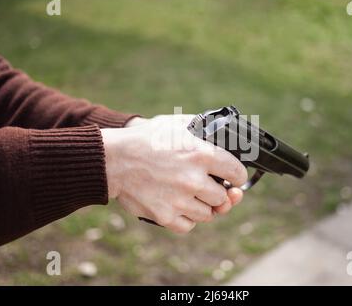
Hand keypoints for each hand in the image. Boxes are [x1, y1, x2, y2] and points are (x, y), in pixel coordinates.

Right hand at [101, 114, 246, 232]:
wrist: (113, 159)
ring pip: (208, 214)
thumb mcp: (176, 125)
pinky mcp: (165, 216)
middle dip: (218, 192)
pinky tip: (181, 206)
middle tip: (208, 186)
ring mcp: (180, 200)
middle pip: (224, 198)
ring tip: (190, 195)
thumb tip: (223, 135)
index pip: (238, 174)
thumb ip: (203, 130)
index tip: (233, 178)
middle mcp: (194, 180)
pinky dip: (187, 219)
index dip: (237, 176)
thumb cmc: (145, 139)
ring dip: (203, 206)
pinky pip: (189, 226)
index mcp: (202, 154)